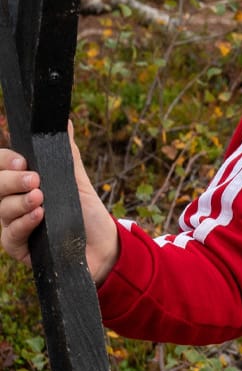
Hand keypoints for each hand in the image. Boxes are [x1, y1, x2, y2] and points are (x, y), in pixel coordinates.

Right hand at [0, 125, 120, 283]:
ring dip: (20, 202)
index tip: (23, 160)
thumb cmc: (85, 212)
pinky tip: (39, 216)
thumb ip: (66, 154)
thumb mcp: (77, 180)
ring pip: (2, 210)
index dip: (6, 161)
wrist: (102, 246)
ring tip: (40, 198)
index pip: (2, 167)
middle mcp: (12, 203)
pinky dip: (24, 223)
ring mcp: (13, 225)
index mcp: (22, 184)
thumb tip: (64, 123)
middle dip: (11, 180)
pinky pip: (11, 235)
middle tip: (33, 179)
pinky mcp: (18, 247)